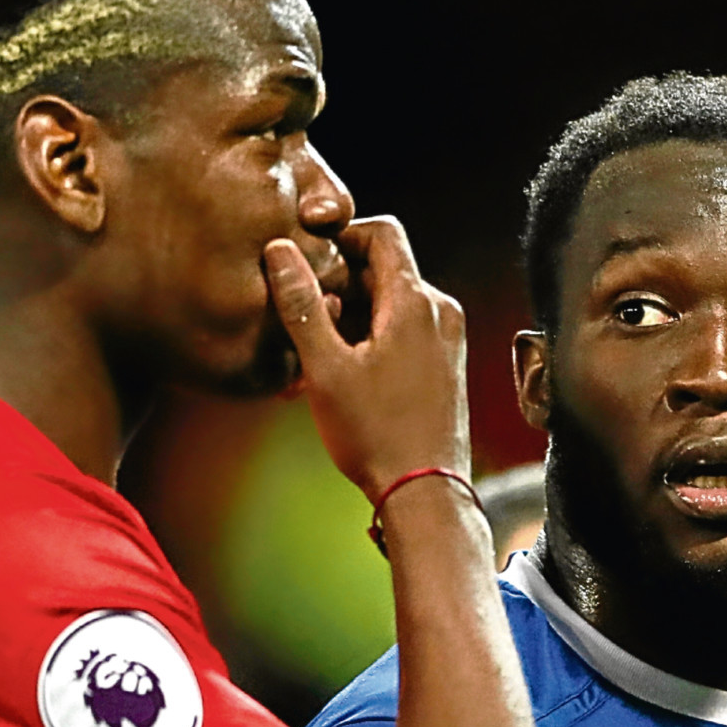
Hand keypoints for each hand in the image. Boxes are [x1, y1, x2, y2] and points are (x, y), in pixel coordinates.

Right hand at [264, 217, 469, 500]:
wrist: (426, 494)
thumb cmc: (375, 434)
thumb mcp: (325, 368)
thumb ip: (301, 305)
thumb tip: (279, 250)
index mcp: (416, 302)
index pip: (382, 232)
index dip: (342, 236)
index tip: (308, 262)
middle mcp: (440, 312)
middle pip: (383, 270)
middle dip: (338, 288)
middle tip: (300, 322)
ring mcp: (446, 340)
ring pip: (389, 305)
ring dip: (348, 321)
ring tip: (309, 361)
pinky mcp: (445, 365)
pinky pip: (402, 334)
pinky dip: (368, 343)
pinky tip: (334, 378)